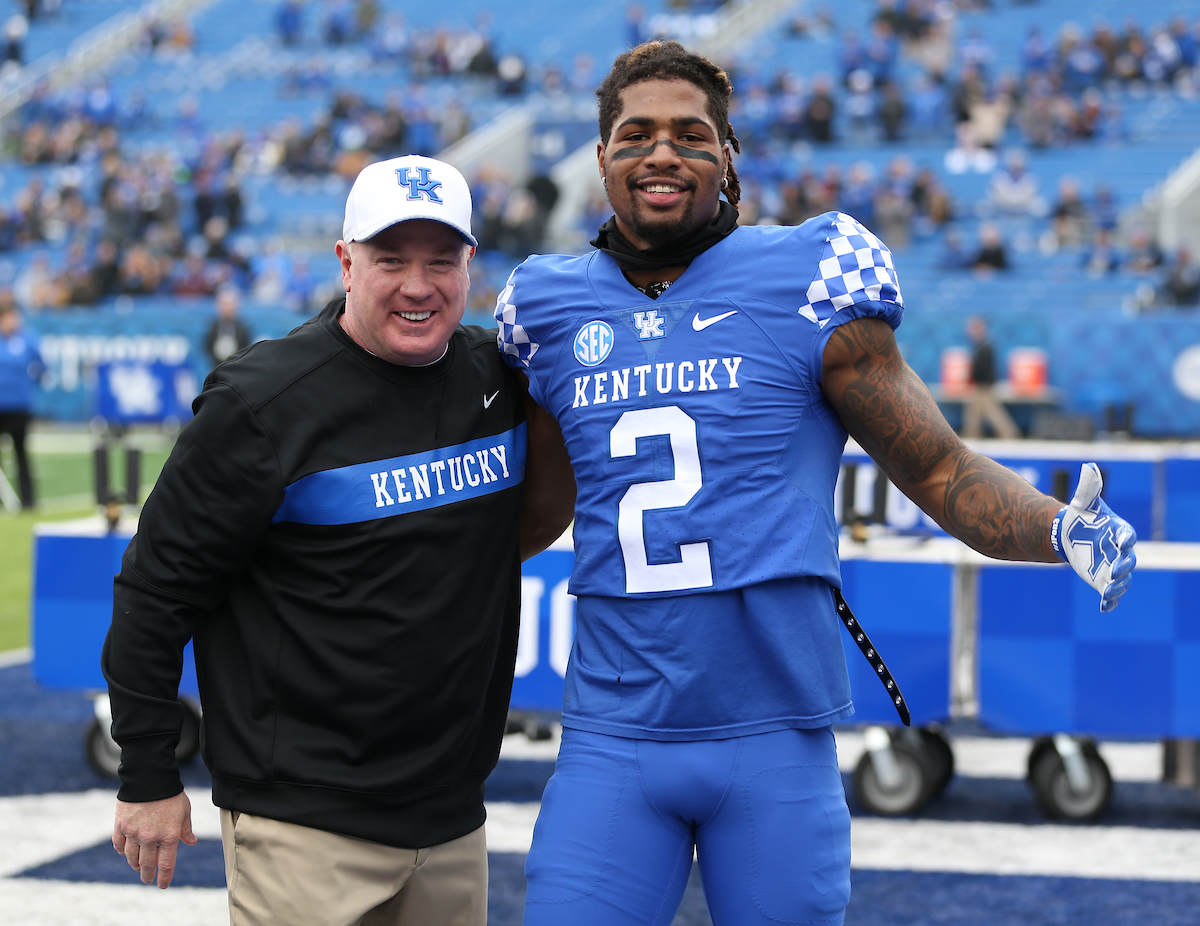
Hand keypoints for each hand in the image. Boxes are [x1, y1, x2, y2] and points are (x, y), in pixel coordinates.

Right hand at [112, 791, 196, 888]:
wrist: (150, 777)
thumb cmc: (171, 794)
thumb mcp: (184, 811)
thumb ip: (186, 829)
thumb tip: (190, 842)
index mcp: (169, 836)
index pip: (166, 864)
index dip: (164, 878)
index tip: (162, 885)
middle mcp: (150, 838)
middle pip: (147, 864)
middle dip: (148, 875)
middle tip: (148, 880)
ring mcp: (134, 833)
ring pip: (132, 857)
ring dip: (135, 864)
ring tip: (138, 867)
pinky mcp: (121, 825)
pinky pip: (119, 845)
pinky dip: (122, 851)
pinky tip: (125, 853)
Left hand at [1051, 463, 1136, 610]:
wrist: (1070, 536)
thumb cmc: (1083, 519)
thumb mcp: (1085, 503)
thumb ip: (1089, 487)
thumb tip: (1089, 466)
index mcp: (1119, 532)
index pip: (1127, 535)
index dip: (1126, 538)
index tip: (1122, 540)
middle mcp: (1121, 552)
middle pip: (1128, 561)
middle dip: (1123, 566)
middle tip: (1114, 570)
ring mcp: (1114, 567)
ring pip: (1122, 581)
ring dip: (1117, 587)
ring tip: (1108, 591)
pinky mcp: (1103, 580)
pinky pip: (1111, 593)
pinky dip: (1110, 601)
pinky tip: (1104, 607)